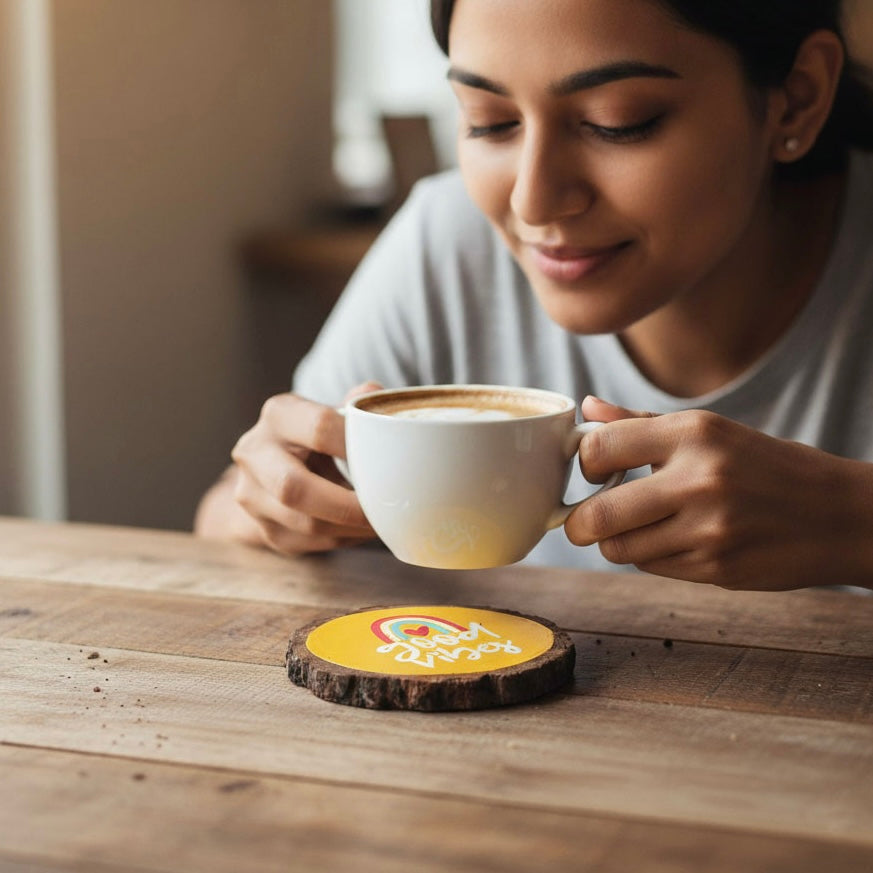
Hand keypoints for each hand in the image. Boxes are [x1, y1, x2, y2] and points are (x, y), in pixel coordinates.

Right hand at [228, 383, 379, 554]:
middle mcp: (254, 453)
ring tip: (383, 522)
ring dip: (351, 528)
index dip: (357, 446)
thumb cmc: (318, 434)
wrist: (276, 463)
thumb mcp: (334, 411)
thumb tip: (374, 395)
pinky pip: (309, 543)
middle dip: (348, 505)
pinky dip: (344, 539)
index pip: (319, 428)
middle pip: (295, 488)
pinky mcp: (263, 529)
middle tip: (386, 508)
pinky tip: (363, 529)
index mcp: (278, 415)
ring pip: (305, 524)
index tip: (390, 460)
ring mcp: (251, 495)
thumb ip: (358, 406)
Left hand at [565, 396, 872, 590]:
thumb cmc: (766, 466)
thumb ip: (640, 423)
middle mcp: (699, 479)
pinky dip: (651, 557)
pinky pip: (651, 567)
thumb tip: (587, 409)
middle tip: (585, 521)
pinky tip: (676, 541)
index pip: (601, 449)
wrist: (839, 515)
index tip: (593, 472)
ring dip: (617, 542)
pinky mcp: (716, 568)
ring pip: (620, 549)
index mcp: (694, 433)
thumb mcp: (711, 430)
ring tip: (638, 528)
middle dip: (580, 523)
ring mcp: (709, 529)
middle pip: (598, 515)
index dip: (584, 465)